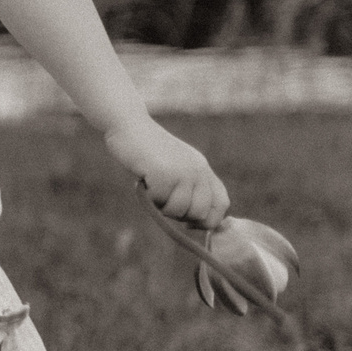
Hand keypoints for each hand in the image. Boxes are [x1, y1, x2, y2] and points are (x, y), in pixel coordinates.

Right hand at [105, 118, 228, 229]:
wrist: (130, 126)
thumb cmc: (147, 150)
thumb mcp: (177, 166)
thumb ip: (189, 186)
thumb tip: (194, 221)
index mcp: (204, 169)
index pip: (221, 203)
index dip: (208, 221)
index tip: (189, 224)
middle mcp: (199, 171)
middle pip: (200, 213)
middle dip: (179, 215)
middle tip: (162, 200)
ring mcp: (183, 172)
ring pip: (179, 211)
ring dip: (161, 206)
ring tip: (151, 187)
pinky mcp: (166, 174)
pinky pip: (160, 202)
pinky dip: (148, 197)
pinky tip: (143, 180)